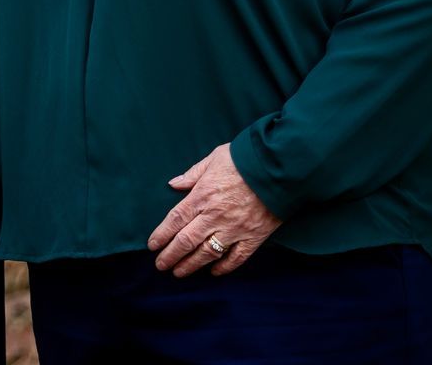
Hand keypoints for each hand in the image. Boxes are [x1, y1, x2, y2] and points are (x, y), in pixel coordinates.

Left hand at [146, 143, 281, 276]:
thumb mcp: (213, 158)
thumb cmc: (244, 159)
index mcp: (202, 196)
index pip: (175, 220)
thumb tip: (173, 184)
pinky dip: (224, 267)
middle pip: (186, 241)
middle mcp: (215, 216)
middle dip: (171, 255)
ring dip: (191, 265)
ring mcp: (234, 229)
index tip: (152, 245)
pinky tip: (214, 272)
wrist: (279, 168)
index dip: (162, 235)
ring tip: (179, 273)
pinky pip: (236, 258)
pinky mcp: (254, 237)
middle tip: (161, 265)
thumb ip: (192, 174)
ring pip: (207, 253)